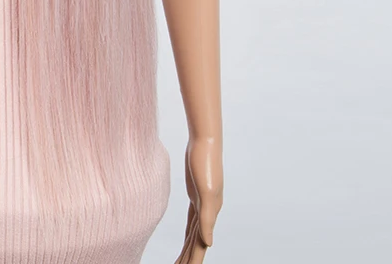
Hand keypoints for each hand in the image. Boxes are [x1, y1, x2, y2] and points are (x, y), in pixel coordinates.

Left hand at [173, 135, 222, 263]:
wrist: (205, 140)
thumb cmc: (205, 163)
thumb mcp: (206, 192)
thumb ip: (207, 218)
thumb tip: (208, 244)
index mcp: (210, 214)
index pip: (201, 245)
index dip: (193, 260)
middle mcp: (208, 212)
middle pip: (197, 243)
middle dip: (189, 259)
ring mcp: (202, 203)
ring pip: (194, 233)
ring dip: (189, 249)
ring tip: (180, 263)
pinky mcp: (195, 194)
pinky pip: (192, 220)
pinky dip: (190, 233)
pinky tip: (188, 239)